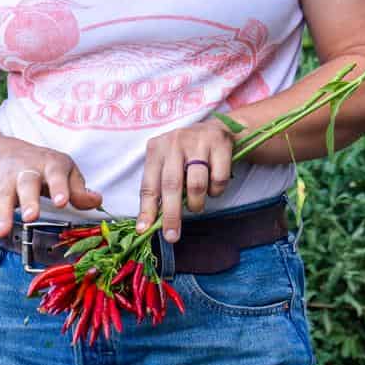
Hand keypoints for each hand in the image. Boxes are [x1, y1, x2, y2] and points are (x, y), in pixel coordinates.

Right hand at [0, 144, 101, 248]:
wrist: (11, 155)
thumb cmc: (47, 168)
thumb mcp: (66, 170)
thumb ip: (79, 188)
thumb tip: (96, 201)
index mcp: (48, 164)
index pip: (56, 173)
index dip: (60, 187)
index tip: (63, 202)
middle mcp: (24, 173)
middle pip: (25, 185)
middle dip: (27, 201)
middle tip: (31, 217)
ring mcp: (6, 186)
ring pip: (2, 199)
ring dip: (1, 216)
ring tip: (2, 234)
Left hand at [136, 121, 234, 240]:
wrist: (217, 128)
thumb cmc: (186, 153)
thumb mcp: (168, 163)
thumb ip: (160, 188)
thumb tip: (150, 223)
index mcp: (156, 149)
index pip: (149, 185)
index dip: (147, 209)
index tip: (144, 229)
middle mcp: (174, 143)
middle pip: (171, 185)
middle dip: (171, 214)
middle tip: (172, 235)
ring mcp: (198, 142)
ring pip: (196, 184)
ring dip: (196, 203)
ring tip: (197, 205)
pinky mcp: (220, 144)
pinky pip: (218, 179)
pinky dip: (216, 191)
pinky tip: (213, 187)